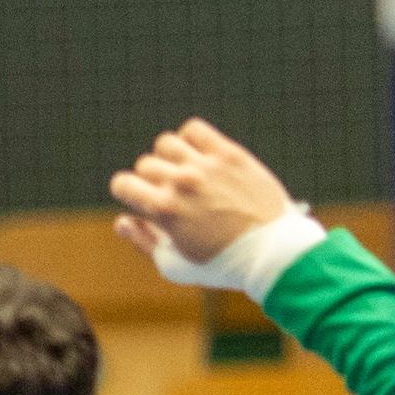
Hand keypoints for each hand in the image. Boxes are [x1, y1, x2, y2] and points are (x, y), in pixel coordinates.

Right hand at [110, 118, 291, 272]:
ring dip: (168, 157)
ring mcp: (206, 165)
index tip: (139, 200)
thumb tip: (122, 221)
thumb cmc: (222, 265)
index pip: (122, 183)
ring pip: (166, 142)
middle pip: (145, 164)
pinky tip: (197, 155)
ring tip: (183, 172)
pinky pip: (195, 129)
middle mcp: (181, 183)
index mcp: (163, 210)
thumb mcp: (175, 265)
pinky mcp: (229, 154)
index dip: (126, 193)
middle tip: (170, 194)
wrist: (273, 252)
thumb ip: (143, 242)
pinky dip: (189, 138)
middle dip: (150, 180)